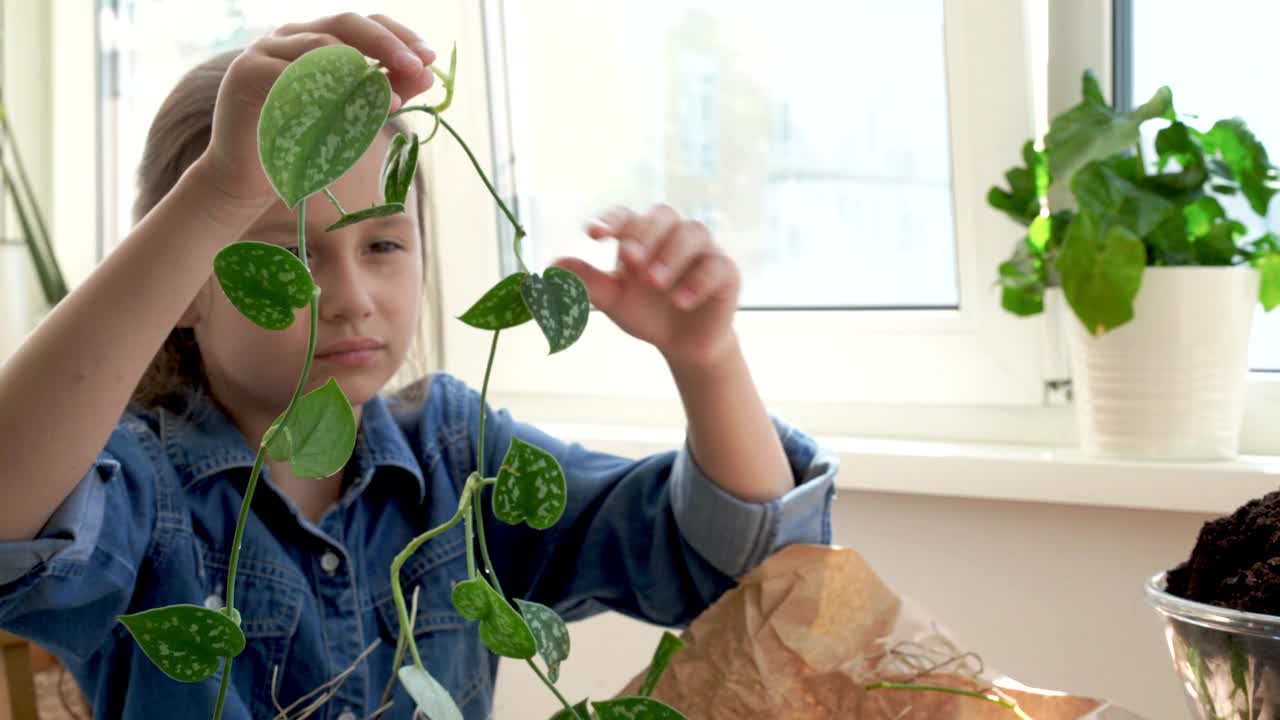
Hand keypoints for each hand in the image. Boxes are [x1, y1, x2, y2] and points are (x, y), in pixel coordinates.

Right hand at [194, 13, 435, 214]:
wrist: (250, 176)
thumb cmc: (303, 143)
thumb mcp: (353, 115)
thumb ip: (385, 92)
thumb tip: (429, 75)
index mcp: (319, 38)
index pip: (365, 23)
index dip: (399, 35)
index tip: (430, 57)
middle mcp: (293, 35)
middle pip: (346, 23)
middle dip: (387, 44)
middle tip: (418, 65)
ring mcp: (267, 49)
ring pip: (321, 46)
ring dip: (362, 71)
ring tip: (393, 100)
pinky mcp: (249, 72)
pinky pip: (291, 73)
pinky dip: (326, 88)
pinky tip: (350, 107)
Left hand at [552, 205, 741, 370]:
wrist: (682, 344)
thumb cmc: (646, 311)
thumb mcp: (612, 300)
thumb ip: (586, 282)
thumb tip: (550, 266)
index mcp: (642, 234)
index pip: (626, 216)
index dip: (611, 221)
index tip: (594, 235)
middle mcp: (673, 234)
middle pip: (662, 215)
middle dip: (644, 234)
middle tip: (628, 259)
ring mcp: (703, 250)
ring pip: (692, 233)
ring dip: (670, 254)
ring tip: (653, 281)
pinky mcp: (726, 273)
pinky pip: (717, 266)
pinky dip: (697, 281)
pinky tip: (679, 301)